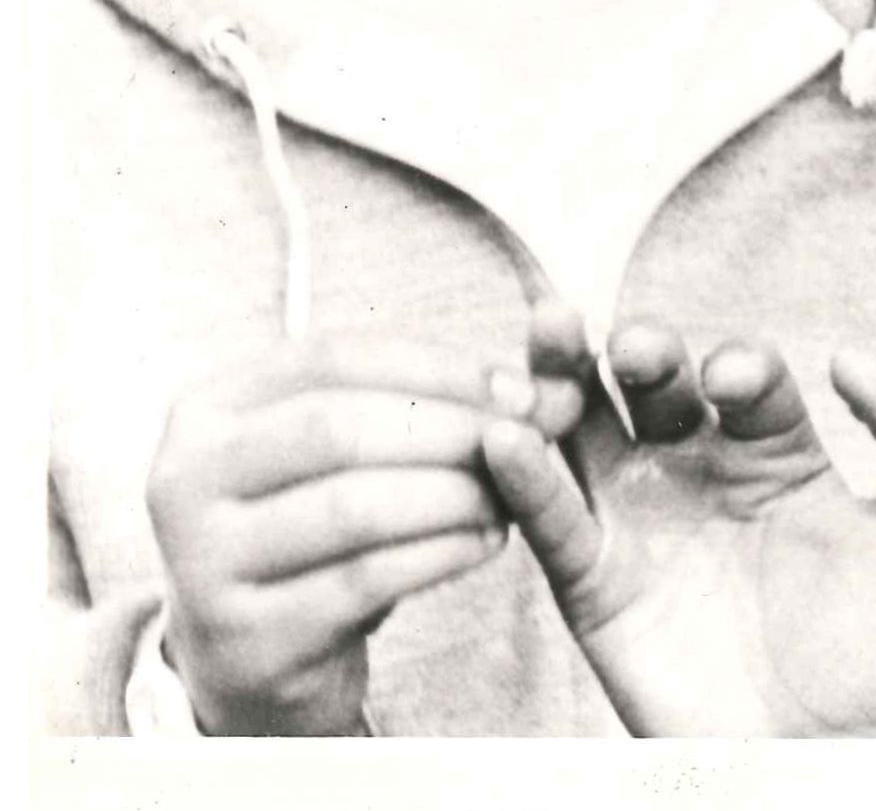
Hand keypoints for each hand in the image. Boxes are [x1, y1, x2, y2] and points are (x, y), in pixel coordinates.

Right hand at [143, 335, 513, 735]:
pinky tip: (489, 542)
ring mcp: (202, 563)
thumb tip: (557, 358)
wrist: (260, 654)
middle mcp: (183, 479)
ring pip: (353, 508)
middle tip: (533, 440)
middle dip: (453, 429)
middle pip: (338, 429)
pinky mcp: (246, 637)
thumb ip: (442, 395)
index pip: (332, 358)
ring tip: (513, 497)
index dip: (440, 367)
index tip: (525, 387)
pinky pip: (365, 580)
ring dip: (456, 494)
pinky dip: (443, 553)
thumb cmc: (320, 527)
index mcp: (208, 410)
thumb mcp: (357, 450)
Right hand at [481, 308, 875, 737]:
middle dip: (642, 348)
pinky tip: (505, 437)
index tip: (733, 376)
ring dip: (563, 380)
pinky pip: (553, 523)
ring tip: (549, 333)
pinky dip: (523, 479)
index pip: (746, 378)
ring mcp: (644, 522)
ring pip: (590, 433)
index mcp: (777, 449)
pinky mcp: (597, 585)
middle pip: (656, 387)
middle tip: (632, 338)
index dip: (738, 364)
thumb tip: (850, 352)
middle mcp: (701, 471)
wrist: (831, 753)